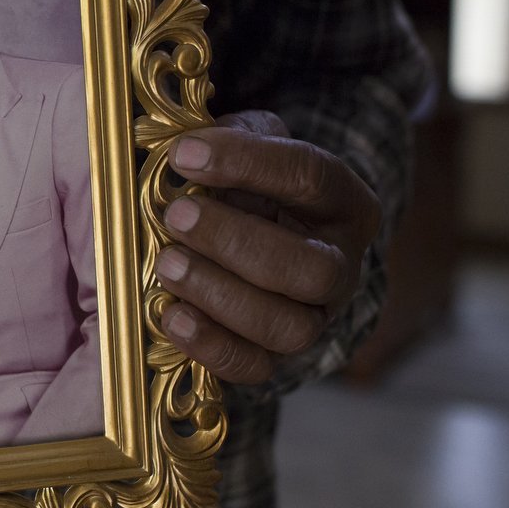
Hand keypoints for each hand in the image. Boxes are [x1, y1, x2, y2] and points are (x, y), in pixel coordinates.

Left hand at [154, 111, 380, 384]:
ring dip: (220, 295)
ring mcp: (314, 318)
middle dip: (237, 242)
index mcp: (342, 201)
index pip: (312, 177)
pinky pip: (255, 368)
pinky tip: (170, 316)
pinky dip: (211, 347)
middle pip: (312, 268)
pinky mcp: (276, 357)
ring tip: (167, 263)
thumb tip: (185, 149)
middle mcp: (340, 266)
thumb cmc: (246, 184)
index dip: (248, 163)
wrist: (252, 232)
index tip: (183, 154)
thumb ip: (228, 139)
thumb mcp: (247, 144)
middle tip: (176, 214)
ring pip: (289, 327)